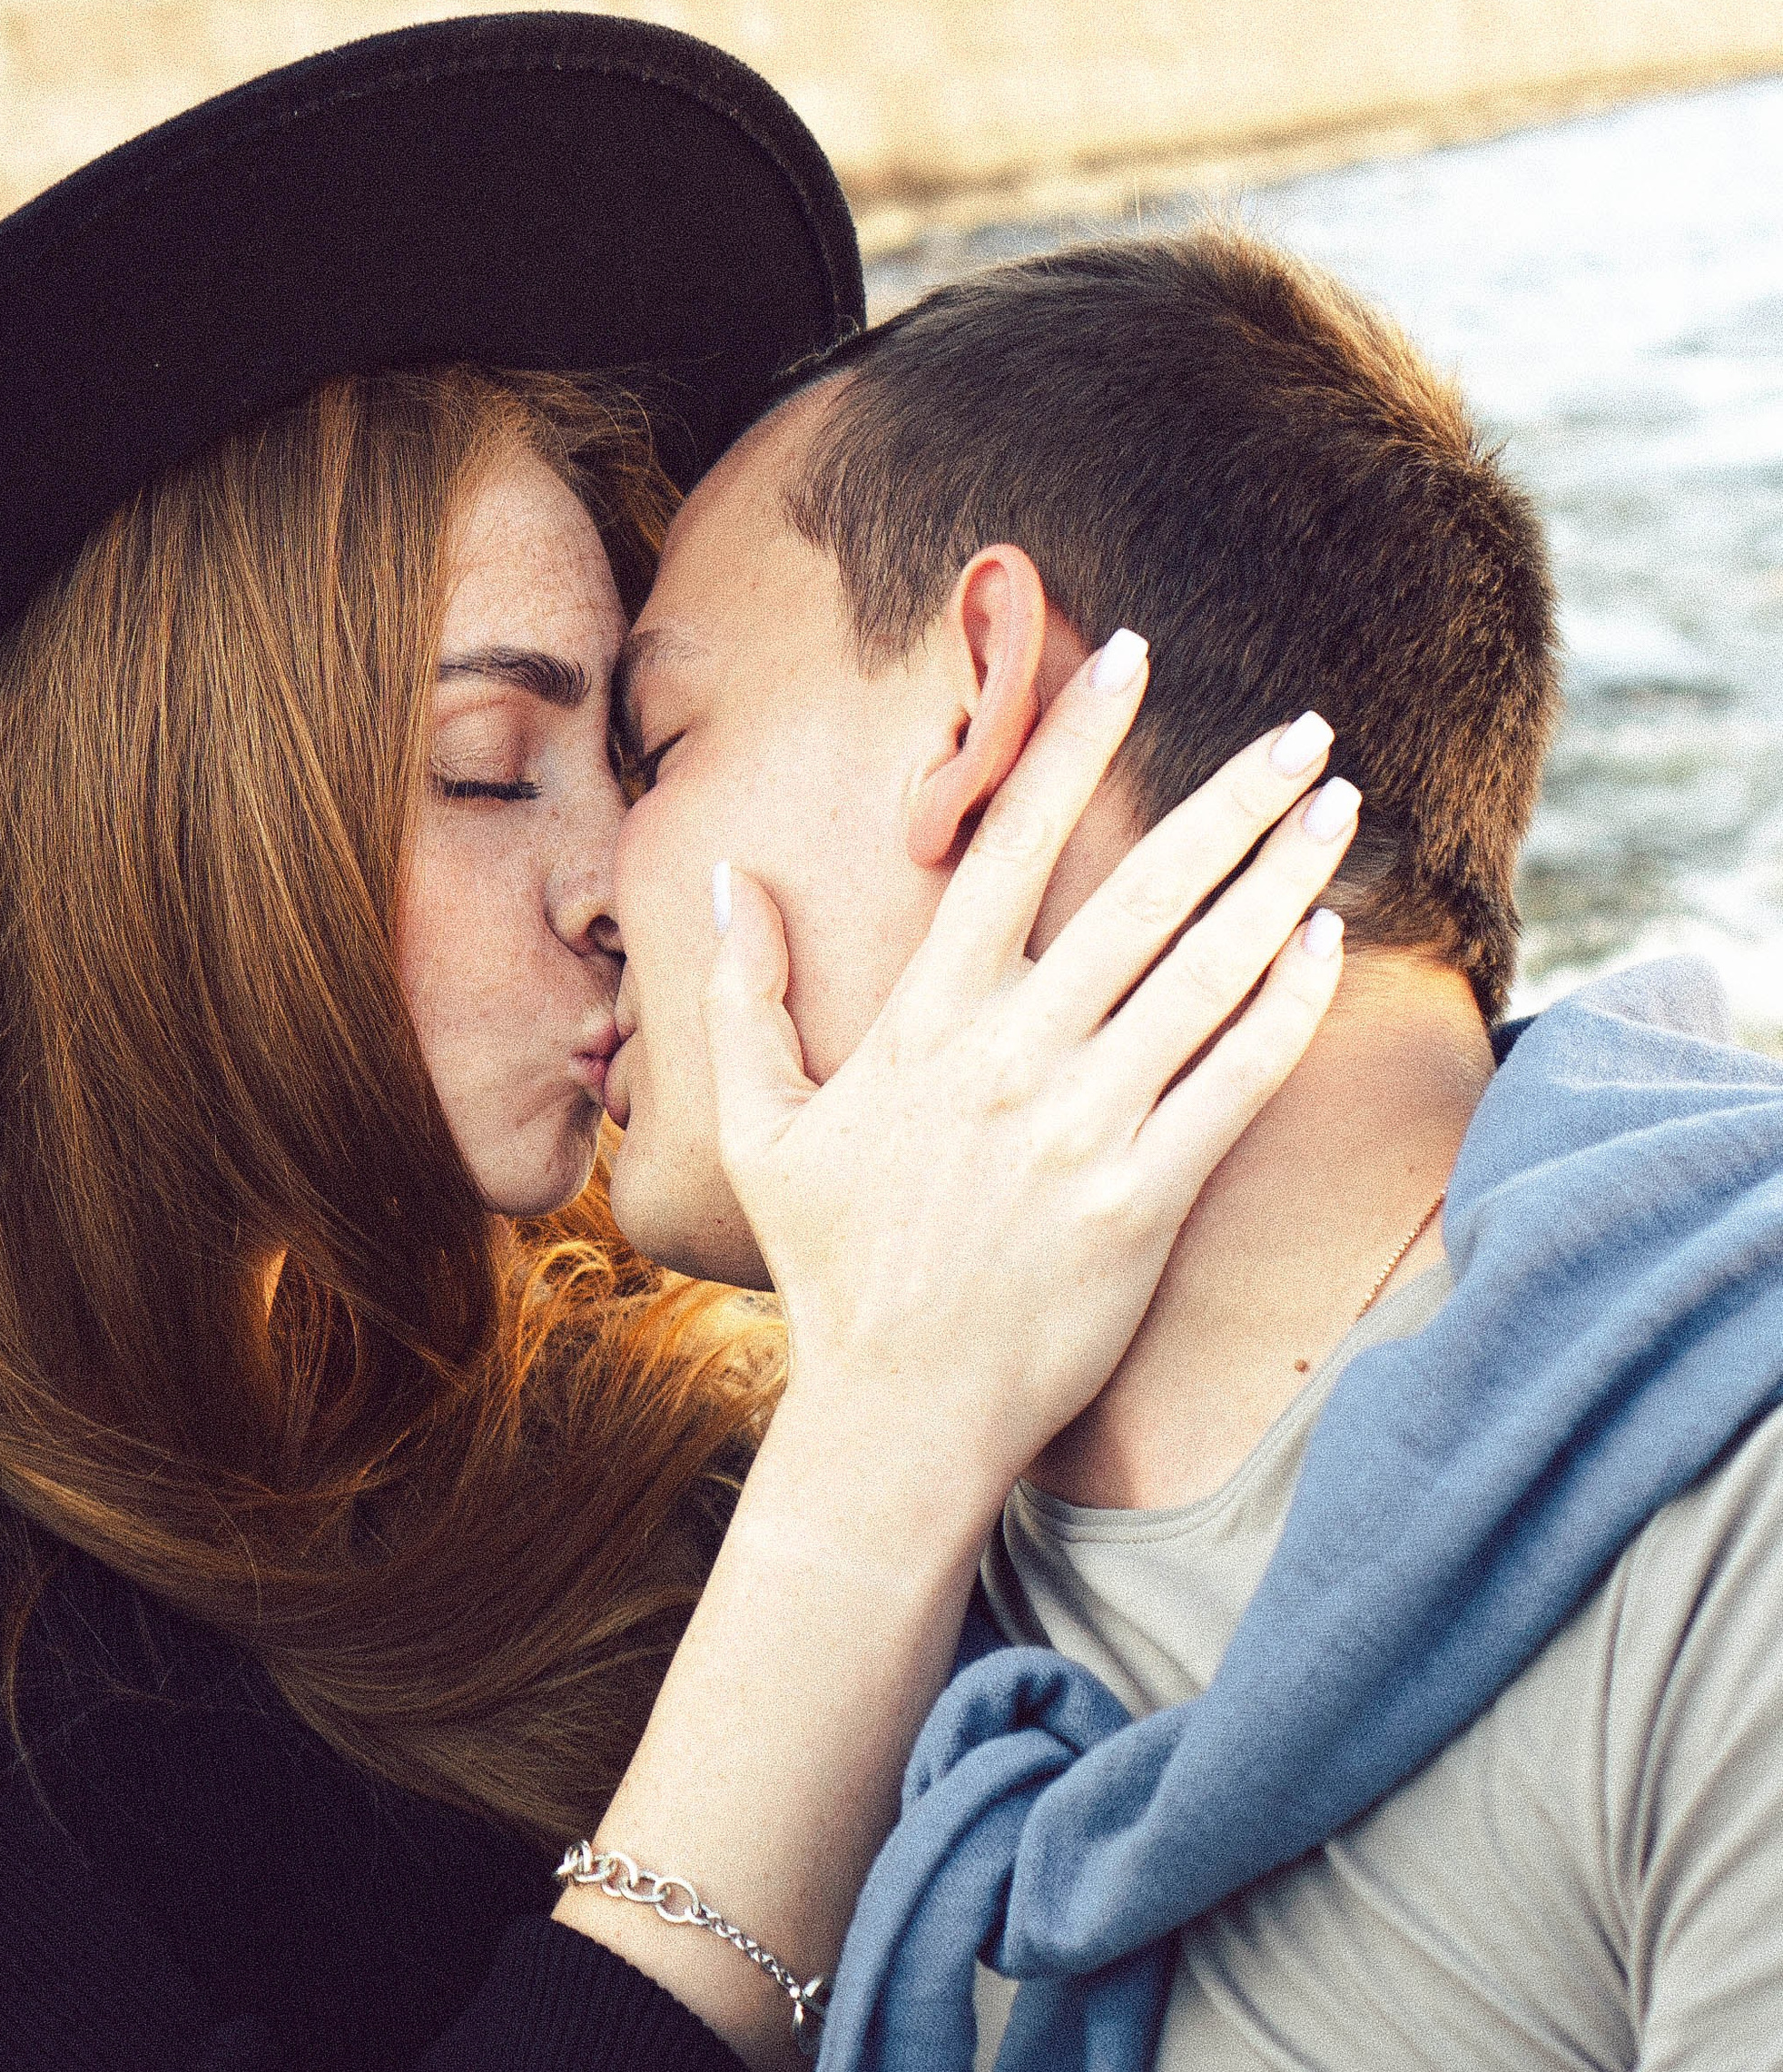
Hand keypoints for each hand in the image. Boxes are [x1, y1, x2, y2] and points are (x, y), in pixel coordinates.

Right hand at [706, 641, 1354, 1550]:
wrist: (895, 1416)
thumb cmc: (833, 1265)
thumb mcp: (762, 1124)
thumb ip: (743, 991)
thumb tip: (731, 874)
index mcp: (926, 1021)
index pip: (1005, 845)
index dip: (1069, 742)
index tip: (1126, 655)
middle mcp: (1013, 1058)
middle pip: (1141, 892)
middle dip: (1231, 797)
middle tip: (1301, 724)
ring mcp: (1085, 1129)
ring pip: (1207, 973)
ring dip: (1284, 876)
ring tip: (1340, 805)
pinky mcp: (1146, 1200)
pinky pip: (1237, 1082)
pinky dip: (1287, 1004)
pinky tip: (1327, 939)